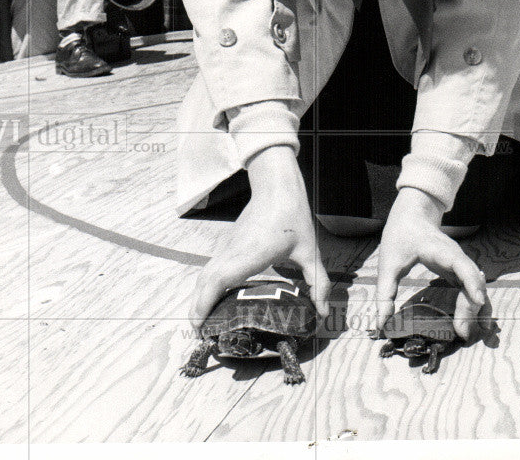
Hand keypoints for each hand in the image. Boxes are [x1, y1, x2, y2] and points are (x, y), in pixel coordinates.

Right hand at [187, 147, 329, 334]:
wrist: (277, 185)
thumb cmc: (293, 216)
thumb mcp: (310, 250)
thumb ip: (317, 281)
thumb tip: (322, 312)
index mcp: (249, 254)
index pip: (217, 281)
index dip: (204, 304)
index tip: (200, 326)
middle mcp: (232, 251)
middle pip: (204, 282)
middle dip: (197, 309)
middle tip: (201, 335)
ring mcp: (227, 245)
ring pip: (205, 274)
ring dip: (199, 297)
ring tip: (203, 321)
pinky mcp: (228, 242)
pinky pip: (211, 267)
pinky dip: (206, 284)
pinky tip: (214, 296)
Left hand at [376, 188, 491, 340]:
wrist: (412, 215)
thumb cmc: (400, 236)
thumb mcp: (388, 264)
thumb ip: (384, 294)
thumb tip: (381, 325)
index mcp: (439, 250)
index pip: (460, 265)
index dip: (471, 282)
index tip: (477, 301)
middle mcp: (456, 256)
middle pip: (472, 281)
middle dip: (471, 306)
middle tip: (462, 333)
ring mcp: (460, 263)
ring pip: (476, 285)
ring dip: (478, 308)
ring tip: (472, 333)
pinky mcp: (459, 270)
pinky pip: (472, 287)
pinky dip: (475, 304)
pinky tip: (475, 322)